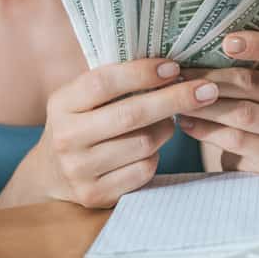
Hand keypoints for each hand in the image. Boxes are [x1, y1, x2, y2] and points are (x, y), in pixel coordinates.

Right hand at [35, 59, 219, 207]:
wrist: (51, 175)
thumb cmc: (82, 123)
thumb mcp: (83, 99)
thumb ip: (115, 81)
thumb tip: (170, 63)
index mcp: (62, 104)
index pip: (104, 82)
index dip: (142, 73)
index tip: (174, 67)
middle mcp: (66, 137)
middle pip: (131, 115)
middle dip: (175, 99)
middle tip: (206, 90)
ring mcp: (79, 170)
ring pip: (144, 143)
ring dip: (166, 128)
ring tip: (169, 121)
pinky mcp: (96, 194)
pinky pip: (144, 170)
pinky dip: (155, 156)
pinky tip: (151, 149)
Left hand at [178, 32, 258, 172]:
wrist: (250, 156)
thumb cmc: (242, 107)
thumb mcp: (244, 82)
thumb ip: (232, 64)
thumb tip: (191, 47)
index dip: (256, 44)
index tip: (226, 42)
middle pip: (252, 83)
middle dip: (210, 79)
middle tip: (179, 76)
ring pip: (243, 113)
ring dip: (204, 106)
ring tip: (177, 101)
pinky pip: (237, 139)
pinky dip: (206, 130)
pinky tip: (186, 124)